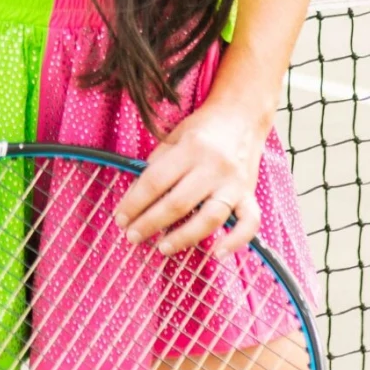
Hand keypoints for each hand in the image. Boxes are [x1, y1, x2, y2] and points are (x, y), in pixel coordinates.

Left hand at [112, 99, 266, 257]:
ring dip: (184, 237)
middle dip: (151, 223)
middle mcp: (214, 167)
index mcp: (191, 148)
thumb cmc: (203, 129)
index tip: (120, 218)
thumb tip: (133, 200)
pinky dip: (236, 241)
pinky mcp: (250, 195)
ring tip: (162, 248)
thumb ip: (156, 166)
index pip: (156, 181)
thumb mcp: (174, 137)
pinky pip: (249, 223)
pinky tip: (217, 253)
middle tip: (132, 236)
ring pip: (210, 218)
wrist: (242, 116)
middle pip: (178, 203)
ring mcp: (235, 183)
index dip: (134, 203)